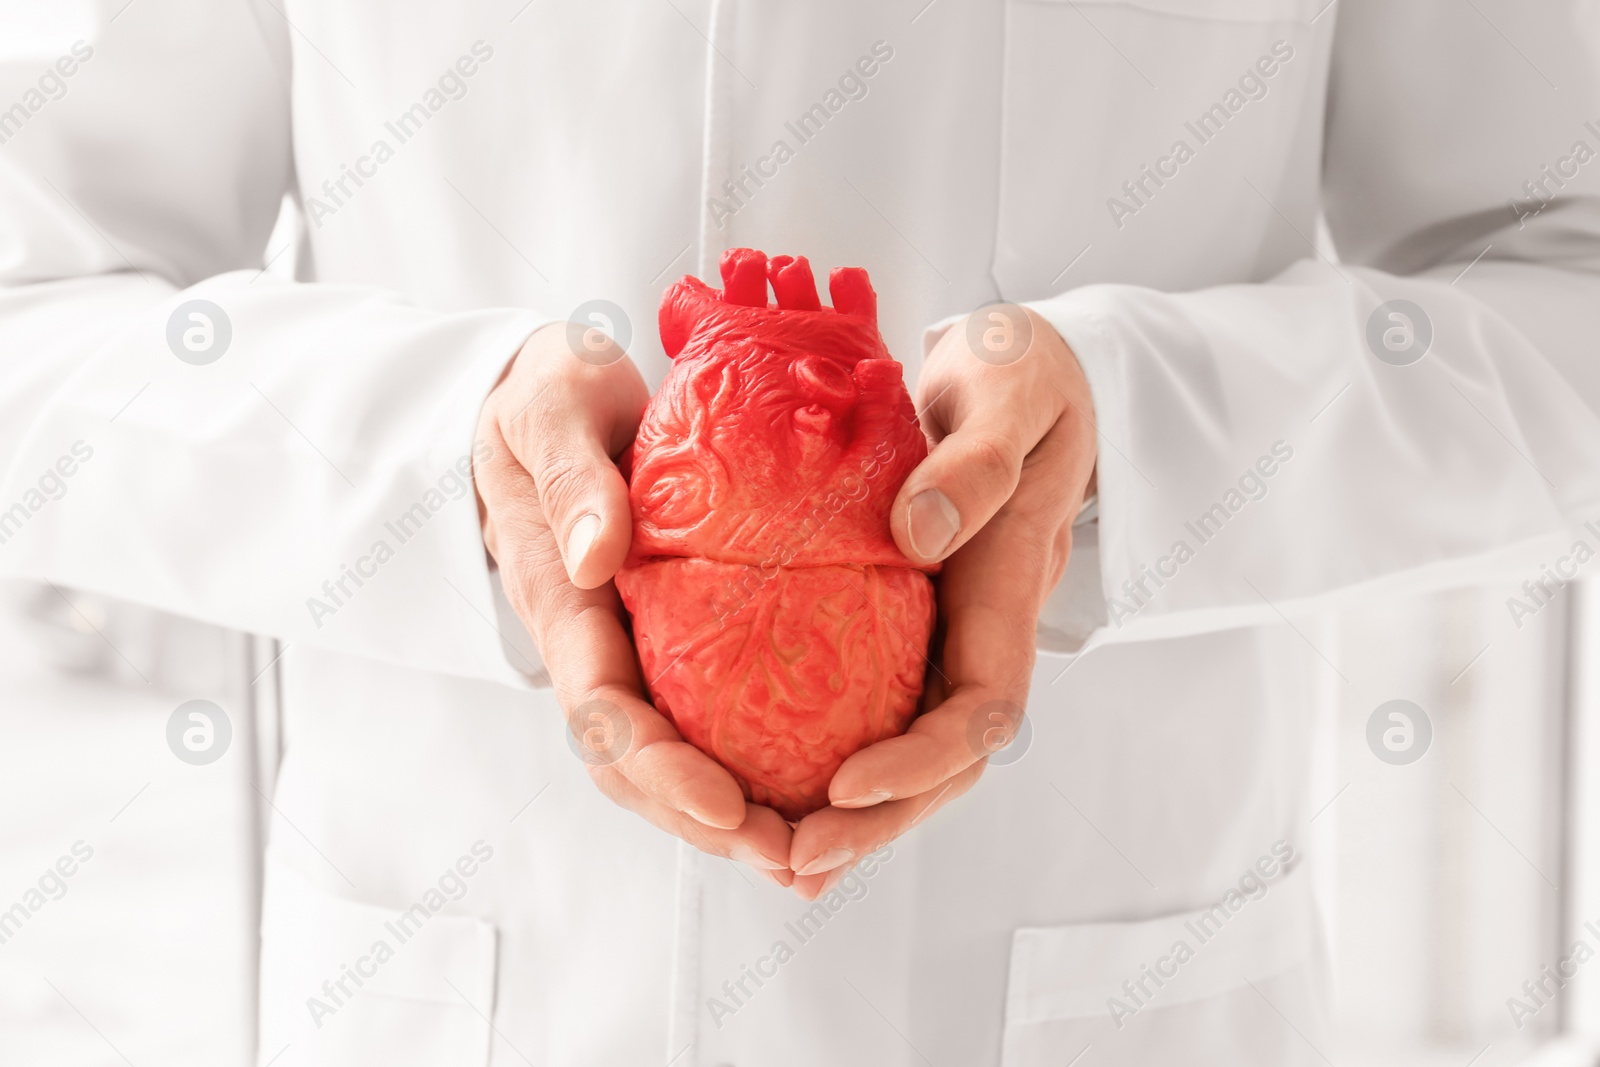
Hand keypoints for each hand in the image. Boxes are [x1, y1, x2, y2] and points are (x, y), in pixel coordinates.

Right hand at [474, 322, 793, 884]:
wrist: (547, 392)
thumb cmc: (550, 392)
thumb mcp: (553, 407)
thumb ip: (571, 476)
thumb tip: (596, 558)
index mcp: (561, 599)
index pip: (602, 709)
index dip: (661, 767)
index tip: (726, 805)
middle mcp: (593, 642)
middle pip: (636, 764)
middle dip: (707, 821)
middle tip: (790, 858)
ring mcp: (626, 647)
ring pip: (668, 756)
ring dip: (731, 817)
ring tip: (810, 857)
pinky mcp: (665, 637)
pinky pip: (699, 715)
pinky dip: (747, 765)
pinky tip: (812, 795)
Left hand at [787, 305, 1096, 899]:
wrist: (1022, 369)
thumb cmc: (1024, 373)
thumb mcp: (1013, 393)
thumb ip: (979, 462)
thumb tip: (917, 534)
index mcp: (1011, 586)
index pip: (983, 708)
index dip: (922, 760)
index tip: (848, 783)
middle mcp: (979, 628)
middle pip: (943, 759)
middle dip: (877, 819)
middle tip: (794, 857)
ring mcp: (946, 630)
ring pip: (908, 744)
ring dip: (852, 809)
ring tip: (775, 853)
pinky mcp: (906, 618)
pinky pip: (872, 699)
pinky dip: (828, 750)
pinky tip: (768, 786)